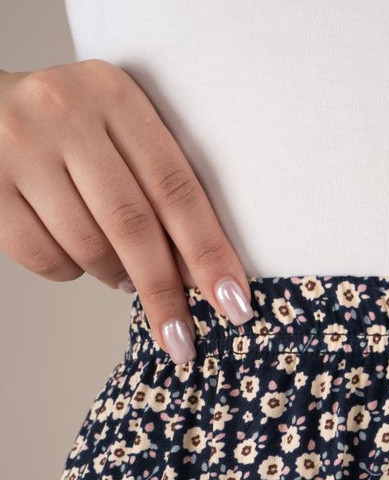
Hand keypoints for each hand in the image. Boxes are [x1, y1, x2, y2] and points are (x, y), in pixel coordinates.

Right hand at [0, 60, 254, 363]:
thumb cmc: (69, 132)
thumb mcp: (118, 134)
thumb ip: (158, 188)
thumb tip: (201, 277)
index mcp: (116, 96)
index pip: (176, 188)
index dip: (208, 253)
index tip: (234, 303)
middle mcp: (67, 113)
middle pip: (133, 225)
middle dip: (165, 292)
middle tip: (184, 340)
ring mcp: (20, 148)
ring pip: (87, 246)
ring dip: (114, 277)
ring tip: (122, 276)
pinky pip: (43, 257)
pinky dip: (68, 273)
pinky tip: (76, 258)